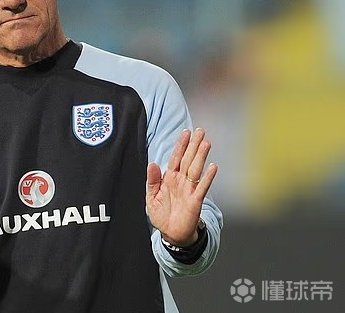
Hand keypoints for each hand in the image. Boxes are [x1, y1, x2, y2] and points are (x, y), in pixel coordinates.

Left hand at [146, 128, 217, 246]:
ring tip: (206, 143)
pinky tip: (212, 167)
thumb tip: (152, 163)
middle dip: (193, 145)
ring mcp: (189, 190)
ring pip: (196, 169)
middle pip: (188, 159)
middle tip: (200, 131)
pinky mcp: (195, 201)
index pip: (176, 158)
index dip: (180, 145)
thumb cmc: (162, 215)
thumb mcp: (151, 197)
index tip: (185, 132)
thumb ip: (152, 180)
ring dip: (201, 156)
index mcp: (170, 178)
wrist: (171, 234)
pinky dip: (207, 177)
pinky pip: (202, 187)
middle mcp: (181, 181)